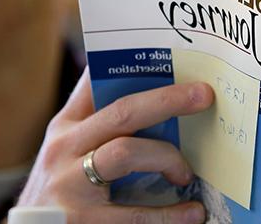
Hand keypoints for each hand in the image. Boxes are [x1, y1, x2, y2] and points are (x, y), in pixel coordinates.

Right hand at [16, 67, 213, 223]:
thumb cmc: (56, 194)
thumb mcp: (63, 155)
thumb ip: (94, 128)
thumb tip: (144, 101)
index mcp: (64, 129)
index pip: (92, 84)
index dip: (124, 64)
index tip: (162, 53)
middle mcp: (63, 149)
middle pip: (121, 112)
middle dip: (166, 100)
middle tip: (203, 95)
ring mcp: (70, 184)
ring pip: (126, 152)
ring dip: (167, 158)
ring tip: (185, 174)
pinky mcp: (83, 221)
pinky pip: (135, 214)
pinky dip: (170, 214)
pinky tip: (191, 213)